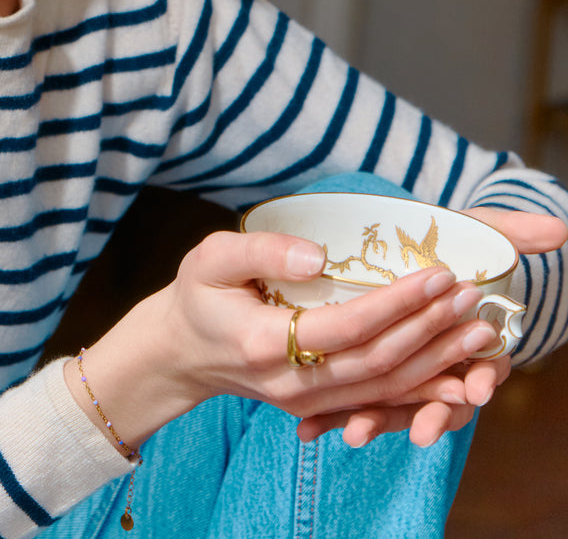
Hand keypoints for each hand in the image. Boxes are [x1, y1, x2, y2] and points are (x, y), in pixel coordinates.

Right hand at [65, 229, 498, 452]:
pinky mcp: (319, 407)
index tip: (436, 273)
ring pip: (384, 387)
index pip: (346, 326)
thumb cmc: (197, 295)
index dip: (396, 302)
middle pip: (376, 361)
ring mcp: (307, 402)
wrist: (181, 352)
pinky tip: (456, 376)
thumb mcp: (211, 257)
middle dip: (429, 329)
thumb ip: (262, 250)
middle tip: (468, 295)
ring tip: (475, 330)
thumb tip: (319, 254)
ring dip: (435, 360)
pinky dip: (421, 390)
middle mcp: (292, 383)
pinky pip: (378, 401)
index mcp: (265, 343)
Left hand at [299, 206, 567, 444]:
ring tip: (355, 434)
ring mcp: (405, 371)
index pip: (487, 366)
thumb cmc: (444, 241)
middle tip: (422, 432)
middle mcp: (442, 361)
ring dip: (379, 421)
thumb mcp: (473, 229)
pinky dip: (333, 416)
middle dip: (433, 414)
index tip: (477, 389)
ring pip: (398, 405)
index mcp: (472, 335)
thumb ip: (512, 231)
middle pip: (443, 397)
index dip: (484, 377)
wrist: (403, 251)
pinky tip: (308, 430)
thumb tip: (561, 230)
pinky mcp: (367, 374)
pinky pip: (353, 402)